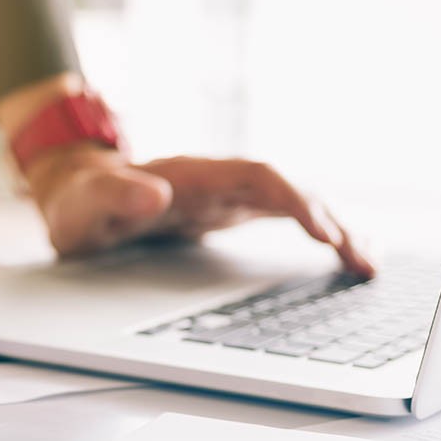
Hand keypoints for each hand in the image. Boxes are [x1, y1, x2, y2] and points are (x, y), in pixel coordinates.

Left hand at [24, 145, 373, 276]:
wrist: (74, 198)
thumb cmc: (77, 204)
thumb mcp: (83, 206)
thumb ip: (112, 198)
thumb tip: (153, 194)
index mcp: (188, 176)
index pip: (256, 176)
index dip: (293, 199)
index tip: (322, 231)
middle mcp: (214, 181)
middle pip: (287, 189)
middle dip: (329, 220)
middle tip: (361, 263)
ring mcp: (223, 196)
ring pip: (291, 202)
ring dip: (331, 228)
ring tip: (366, 265)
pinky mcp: (225, 212)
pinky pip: (281, 216)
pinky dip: (314, 233)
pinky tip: (340, 256)